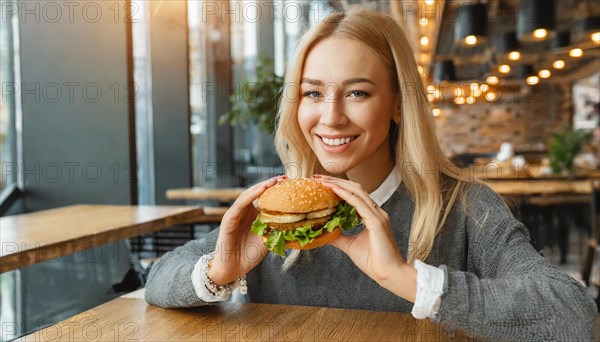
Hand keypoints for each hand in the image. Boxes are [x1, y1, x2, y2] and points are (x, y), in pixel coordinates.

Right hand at [208, 175, 285, 284]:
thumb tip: (295, 223)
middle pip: (257, 193)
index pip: (264, 198)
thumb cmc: (249, 255)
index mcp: (253, 215)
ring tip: (273, 181)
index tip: (290, 183)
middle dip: (270, 184)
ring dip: (261, 187)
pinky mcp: (229, 219)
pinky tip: (261, 190)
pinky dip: (251, 196)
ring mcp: (235, 214)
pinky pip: (240, 204)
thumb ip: (277, 230)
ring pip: (248, 195)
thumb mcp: (268, 240)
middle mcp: (244, 212)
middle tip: (284, 178)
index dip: (275, 190)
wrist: (233, 269)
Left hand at [317, 175, 415, 301]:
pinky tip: (334, 189)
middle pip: (355, 189)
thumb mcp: (350, 245)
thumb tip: (324, 234)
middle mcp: (376, 212)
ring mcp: (378, 215)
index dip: (339, 187)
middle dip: (337, 181)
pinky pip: (359, 203)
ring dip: (339, 184)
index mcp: (372, 216)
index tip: (322, 183)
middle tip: (319, 177)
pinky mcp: (376, 222)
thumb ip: (339, 237)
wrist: (388, 274)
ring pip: (357, 192)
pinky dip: (345, 194)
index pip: (355, 195)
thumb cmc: (373, 261)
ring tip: (323, 180)